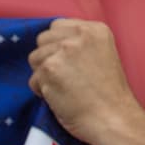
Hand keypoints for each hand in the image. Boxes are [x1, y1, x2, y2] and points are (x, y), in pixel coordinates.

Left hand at [27, 19, 144, 144]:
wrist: (111, 117)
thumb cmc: (108, 94)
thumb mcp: (102, 55)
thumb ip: (80, 46)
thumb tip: (52, 48)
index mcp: (95, 30)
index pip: (57, 26)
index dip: (56, 46)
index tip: (64, 61)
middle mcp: (79, 36)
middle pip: (42, 40)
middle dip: (46, 59)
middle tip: (63, 77)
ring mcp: (63, 51)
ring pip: (35, 59)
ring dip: (43, 76)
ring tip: (63, 88)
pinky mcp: (49, 69)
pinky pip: (33, 80)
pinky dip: (41, 92)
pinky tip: (60, 98)